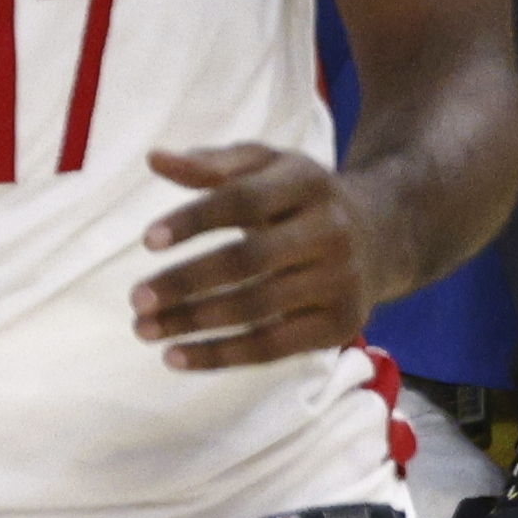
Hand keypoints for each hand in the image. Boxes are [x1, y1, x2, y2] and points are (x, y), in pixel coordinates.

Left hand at [134, 140, 383, 368]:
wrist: (382, 237)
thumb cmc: (301, 200)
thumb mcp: (267, 167)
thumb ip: (212, 164)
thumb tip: (155, 160)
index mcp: (308, 182)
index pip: (244, 199)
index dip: (194, 220)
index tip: (147, 241)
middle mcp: (331, 230)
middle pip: (249, 260)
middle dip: (186, 282)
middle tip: (135, 300)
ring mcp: (341, 280)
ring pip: (257, 308)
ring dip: (194, 323)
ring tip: (145, 330)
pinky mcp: (342, 324)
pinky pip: (273, 347)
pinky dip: (221, 356)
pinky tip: (177, 357)